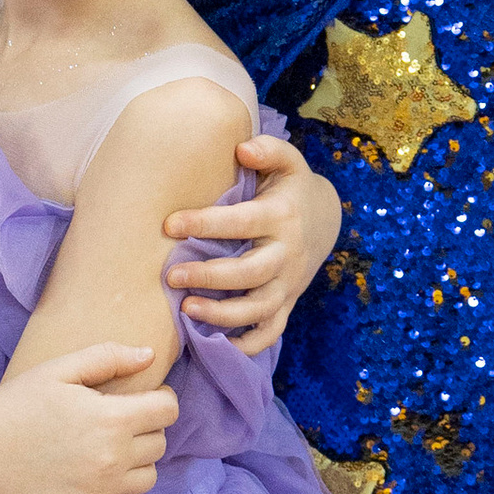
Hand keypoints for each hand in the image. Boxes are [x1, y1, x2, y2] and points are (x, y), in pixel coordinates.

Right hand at [0, 349, 179, 493]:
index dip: (161, 399)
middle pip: (160, 443)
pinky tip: (96, 475)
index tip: (147, 398)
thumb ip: (108, 358)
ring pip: (148, 476)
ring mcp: (100, 489)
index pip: (168, 410)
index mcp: (111, 418)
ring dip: (137, 461)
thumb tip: (149, 356)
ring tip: (110, 449)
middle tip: (120, 421)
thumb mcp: (59, 370)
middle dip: (147, 428)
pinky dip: (118, 491)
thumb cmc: (15, 405)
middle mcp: (113, 457)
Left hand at [166, 135, 341, 356]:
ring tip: (185, 309)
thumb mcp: (287, 161)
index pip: (241, 222)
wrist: (325, 220)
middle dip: (208, 277)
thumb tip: (241, 149)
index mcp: (281, 217)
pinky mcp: (287, 303)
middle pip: (249, 273)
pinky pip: (270, 332)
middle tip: (170, 276)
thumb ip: (267, 149)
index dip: (205, 224)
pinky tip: (215, 344)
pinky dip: (246, 344)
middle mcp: (287, 254)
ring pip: (258, 309)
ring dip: (222, 314)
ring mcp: (288, 284)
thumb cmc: (290, 187)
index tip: (169, 225)